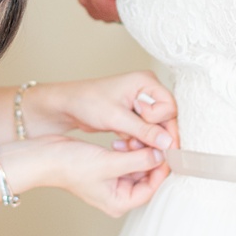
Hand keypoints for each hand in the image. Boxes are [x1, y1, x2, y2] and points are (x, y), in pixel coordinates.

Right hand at [8, 136, 168, 216]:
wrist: (44, 156)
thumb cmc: (70, 165)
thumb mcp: (109, 163)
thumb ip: (138, 160)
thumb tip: (161, 155)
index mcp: (119, 203)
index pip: (152, 187)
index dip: (161, 168)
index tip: (169, 149)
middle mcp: (118, 195)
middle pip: (146, 176)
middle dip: (150, 157)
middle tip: (155, 138)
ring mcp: (111, 182)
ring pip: (137, 165)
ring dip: (138, 150)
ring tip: (133, 138)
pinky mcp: (106, 168)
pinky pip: (126, 159)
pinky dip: (128, 148)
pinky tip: (121, 139)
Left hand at [28, 72, 177, 151]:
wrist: (65, 105)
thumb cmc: (86, 102)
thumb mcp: (115, 117)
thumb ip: (143, 130)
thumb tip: (167, 143)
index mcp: (145, 82)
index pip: (170, 107)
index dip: (163, 125)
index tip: (151, 138)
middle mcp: (146, 91)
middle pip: (165, 119)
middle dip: (155, 138)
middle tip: (144, 152)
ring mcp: (141, 103)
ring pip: (156, 128)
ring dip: (145, 142)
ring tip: (128, 147)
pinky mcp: (134, 115)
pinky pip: (145, 132)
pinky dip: (136, 141)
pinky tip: (122, 145)